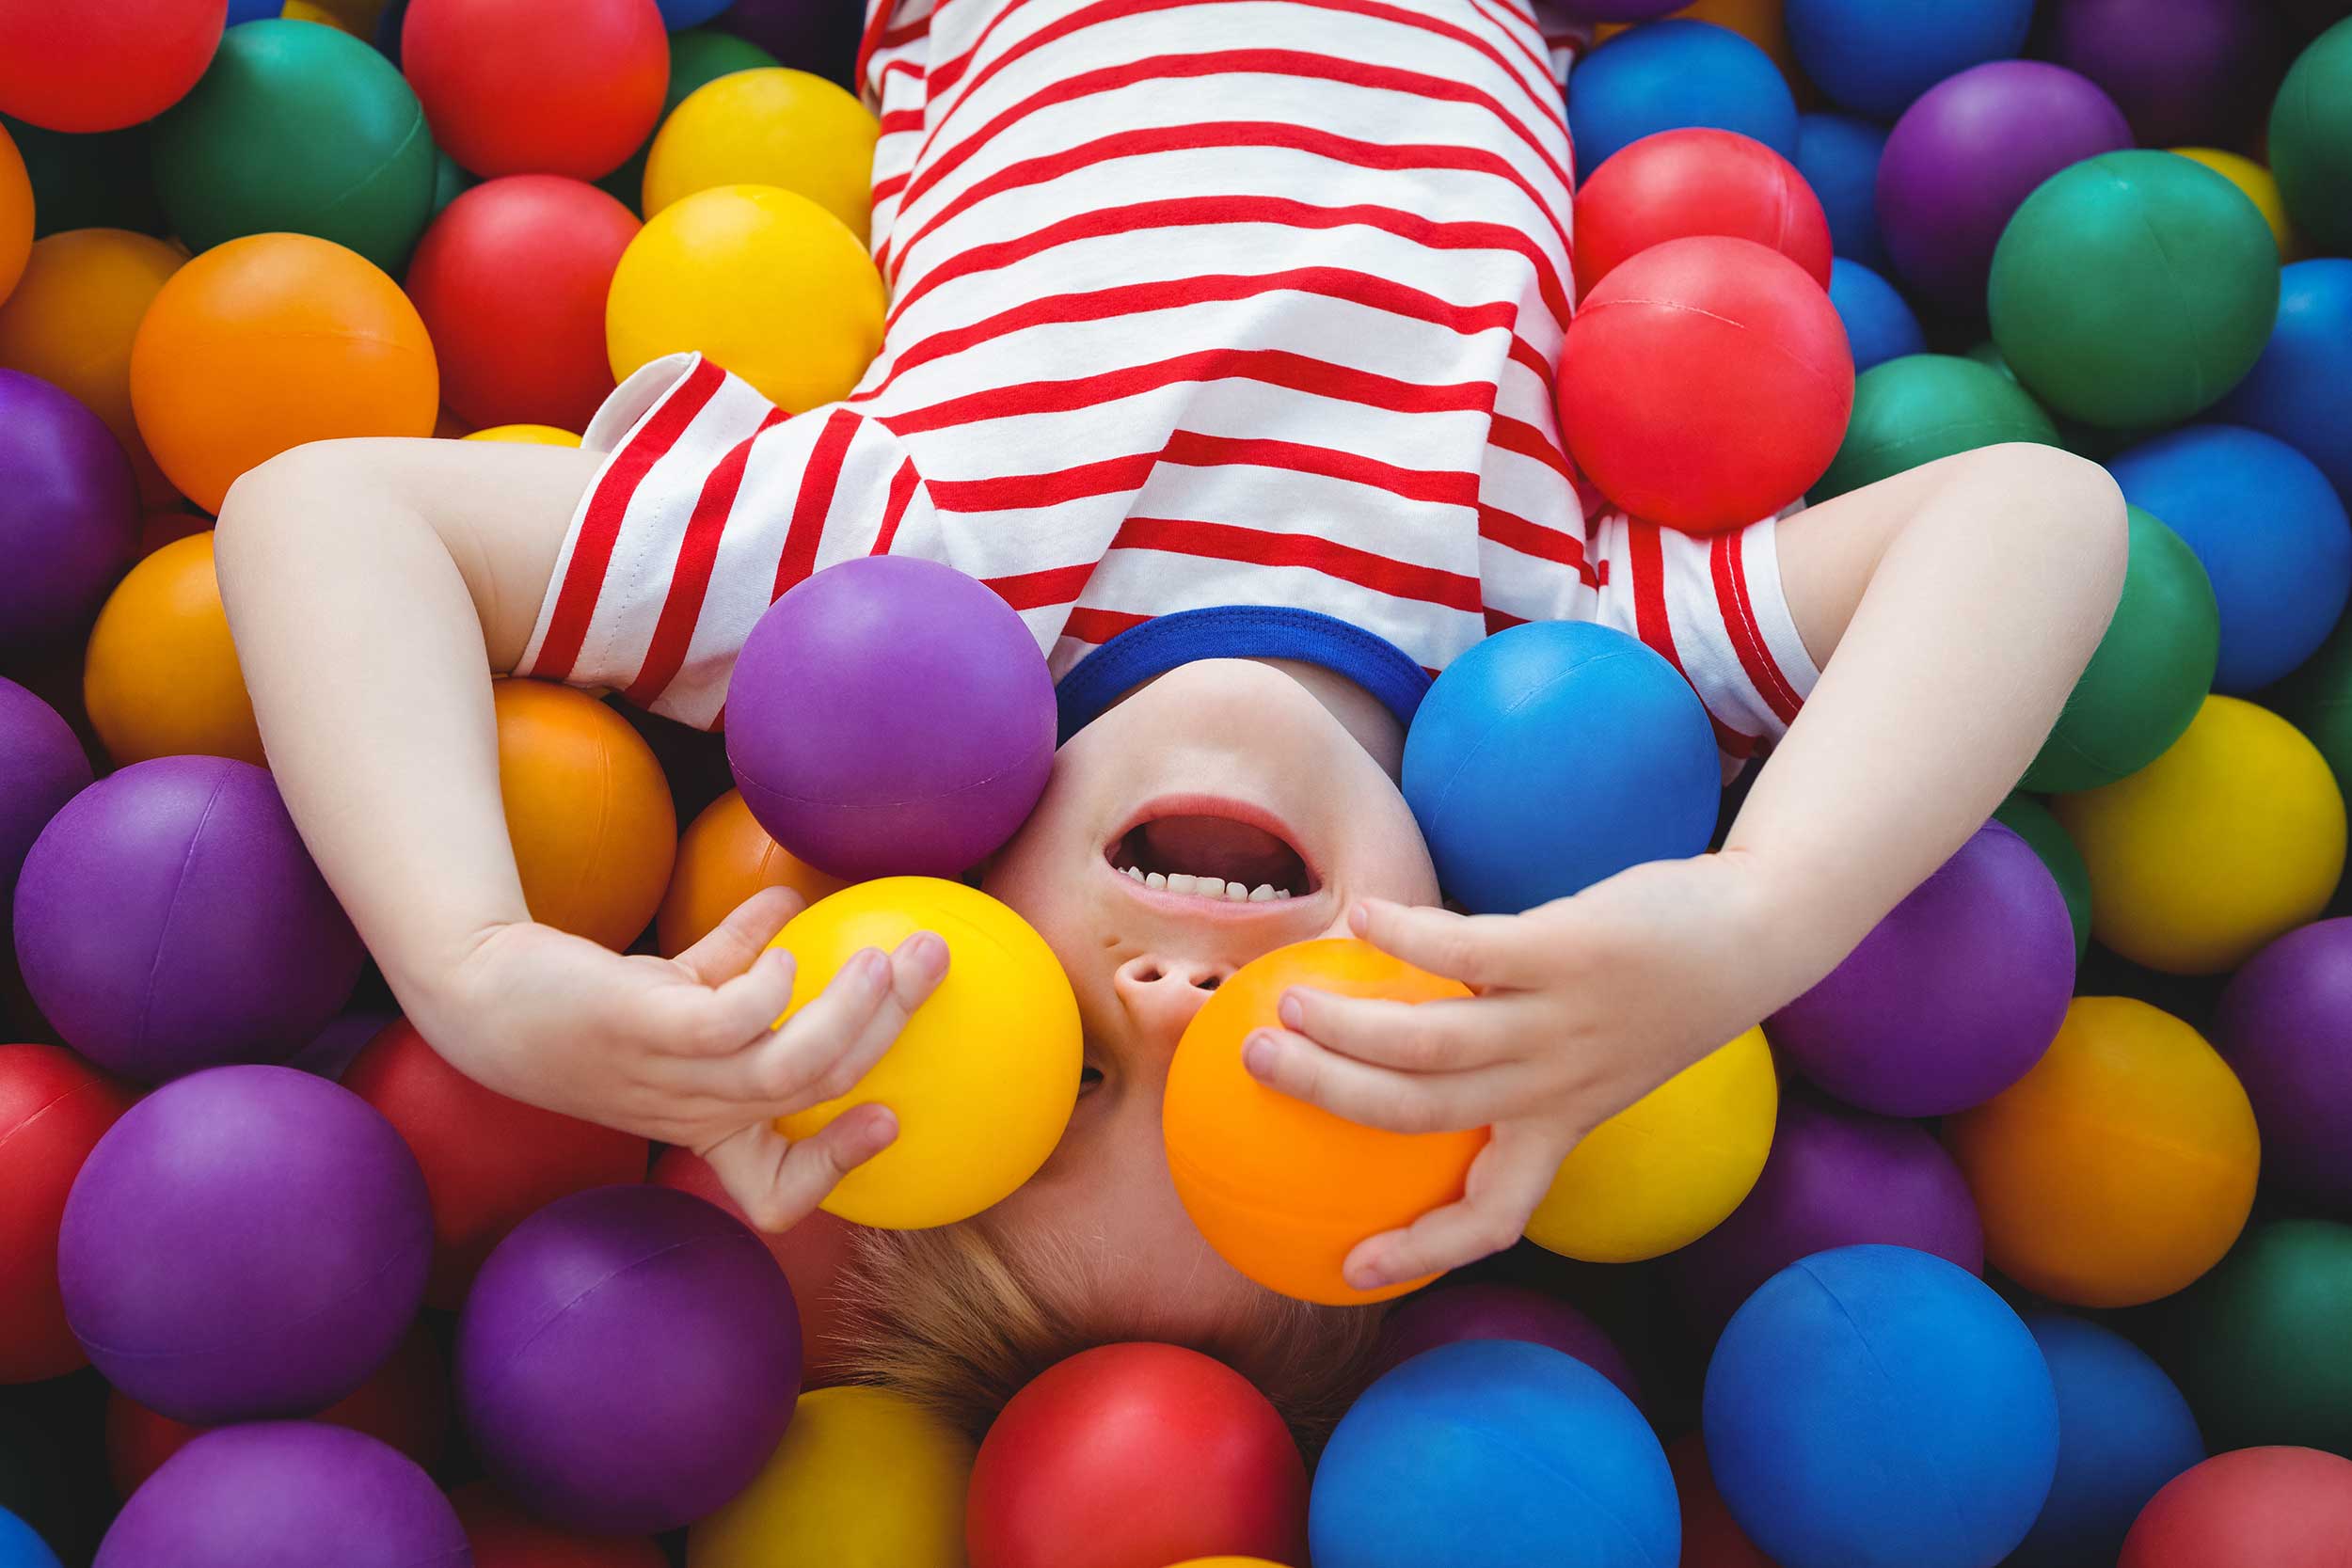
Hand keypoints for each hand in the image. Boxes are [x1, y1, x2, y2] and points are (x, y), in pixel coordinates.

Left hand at [409, 887, 947, 1231]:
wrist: (477, 992)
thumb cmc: (581, 1003)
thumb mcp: (673, 995)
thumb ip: (735, 961)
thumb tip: (799, 904)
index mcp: (706, 1124)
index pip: (776, 1191)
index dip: (839, 1169)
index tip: (893, 1116)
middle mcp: (694, 1113)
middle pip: (818, 1092)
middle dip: (890, 1032)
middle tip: (934, 959)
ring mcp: (669, 1079)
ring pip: (788, 1070)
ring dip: (853, 1012)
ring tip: (887, 956)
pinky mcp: (642, 1029)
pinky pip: (727, 1021)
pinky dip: (770, 984)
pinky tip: (784, 941)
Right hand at [1241, 851, 1802, 1291]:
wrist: (1759, 935)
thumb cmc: (1661, 993)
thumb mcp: (1596, 1055)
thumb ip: (1519, 1061)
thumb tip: (1405, 1040)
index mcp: (1560, 1123)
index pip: (1493, 1214)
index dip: (1421, 1249)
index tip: (1350, 1269)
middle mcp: (1556, 1086)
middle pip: (1421, 1114)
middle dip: (1330, 1097)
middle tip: (1258, 1064)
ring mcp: (1563, 1021)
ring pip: (1433, 1041)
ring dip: (1348, 1024)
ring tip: (1290, 998)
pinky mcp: (1571, 949)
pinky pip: (1468, 946)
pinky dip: (1405, 934)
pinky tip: (1361, 916)